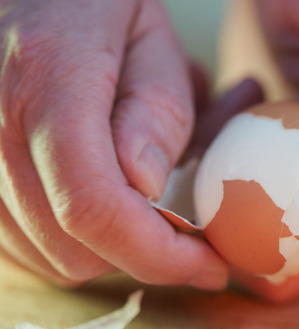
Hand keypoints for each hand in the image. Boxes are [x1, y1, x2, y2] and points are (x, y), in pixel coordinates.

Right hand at [0, 0, 229, 288]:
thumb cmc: (94, 1)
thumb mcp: (150, 35)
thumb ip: (155, 109)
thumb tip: (149, 191)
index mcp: (45, 81)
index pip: (93, 206)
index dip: (160, 254)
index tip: (212, 265)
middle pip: (69, 246)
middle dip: (144, 253)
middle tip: (189, 228)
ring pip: (44, 256)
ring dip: (110, 250)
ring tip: (145, 200)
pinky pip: (18, 243)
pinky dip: (70, 241)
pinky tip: (103, 202)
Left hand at [231, 0, 298, 301]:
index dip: (293, 264)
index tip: (237, 265)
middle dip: (251, 240)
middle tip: (202, 224)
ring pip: (269, 214)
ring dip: (230, 206)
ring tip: (203, 171)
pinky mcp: (285, 150)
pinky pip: (249, 182)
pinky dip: (222, 174)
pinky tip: (206, 145)